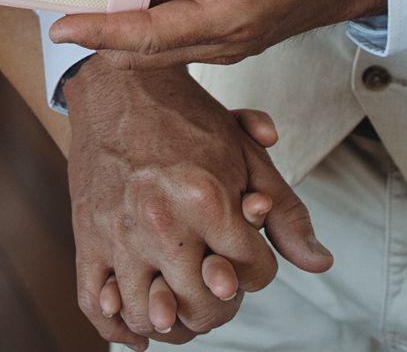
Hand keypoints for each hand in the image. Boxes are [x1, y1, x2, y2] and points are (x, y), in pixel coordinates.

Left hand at [50, 0, 387, 68]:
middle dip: (97, 36)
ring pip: (156, 41)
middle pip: (145, 47)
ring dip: (117, 28)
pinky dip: (142, 17)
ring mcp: (222, 36)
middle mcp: (222, 37)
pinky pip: (173, 29)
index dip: (103, 32)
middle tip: (49, 17)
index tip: (62, 27)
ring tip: (73, 3)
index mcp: (230, 18)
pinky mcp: (222, 25)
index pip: (152, 34)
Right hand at [66, 61, 330, 344]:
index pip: (254, 274)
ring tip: (181, 304)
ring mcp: (119, 231)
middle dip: (222, 303)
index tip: (247, 253)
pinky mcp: (87, 233)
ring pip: (151, 316)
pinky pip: (96, 302)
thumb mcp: (243, 152)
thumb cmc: (182, 115)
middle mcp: (160, 221)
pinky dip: (117, 324)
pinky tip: (136, 322)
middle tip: (218, 285)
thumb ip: (285, 210)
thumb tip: (319, 263)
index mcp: (206, 198)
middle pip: (205, 307)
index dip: (260, 268)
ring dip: (173, 322)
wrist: (117, 82)